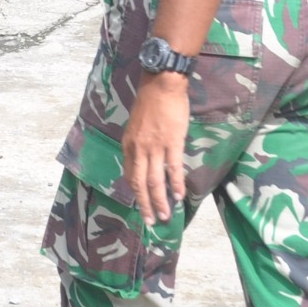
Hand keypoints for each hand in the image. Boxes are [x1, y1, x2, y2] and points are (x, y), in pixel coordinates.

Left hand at [120, 70, 190, 221]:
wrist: (161, 84)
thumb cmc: (150, 103)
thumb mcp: (136, 126)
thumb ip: (138, 144)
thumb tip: (143, 160)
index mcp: (129, 145)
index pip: (130, 175)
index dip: (136, 193)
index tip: (141, 206)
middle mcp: (139, 148)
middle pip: (140, 182)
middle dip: (145, 204)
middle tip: (150, 221)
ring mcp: (155, 146)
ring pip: (155, 180)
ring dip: (160, 201)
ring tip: (165, 216)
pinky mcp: (172, 142)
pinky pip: (173, 168)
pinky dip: (175, 184)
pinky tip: (178, 196)